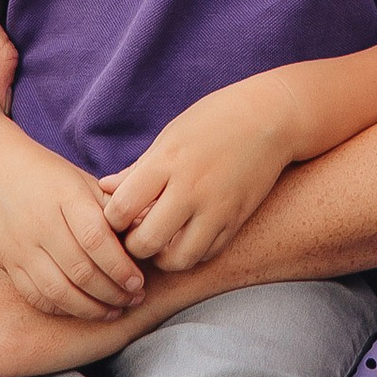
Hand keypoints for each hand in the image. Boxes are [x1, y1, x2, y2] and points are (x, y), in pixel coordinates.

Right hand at [0, 117, 148, 318]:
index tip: (139, 282)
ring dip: (91, 308)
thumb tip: (147, 228)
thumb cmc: (48, 175)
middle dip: (113, 292)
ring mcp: (22, 246)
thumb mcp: (83, 180)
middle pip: (81, 270)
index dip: (121, 267)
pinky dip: (62, 308)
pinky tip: (82, 309)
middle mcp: (42, 224)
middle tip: (134, 299)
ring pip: (59, 290)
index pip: (97, 240)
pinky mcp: (9, 262)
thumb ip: (112, 207)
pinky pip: (36, 295)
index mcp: (66, 197)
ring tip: (114, 310)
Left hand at [101, 77, 299, 271]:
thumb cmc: (215, 119)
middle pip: (145, 242)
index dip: (111, 219)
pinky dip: (191, 253)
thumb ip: (138, 168)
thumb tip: (105, 189)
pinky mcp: (236, 220)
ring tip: (162, 240)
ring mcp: (216, 208)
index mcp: (167, 161)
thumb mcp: (171, 135)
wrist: (271, 118)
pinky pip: (206, 254)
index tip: (117, 214)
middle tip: (135, 233)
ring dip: (162, 256)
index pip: (122, 208)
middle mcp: (191, 188)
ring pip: (177, 259)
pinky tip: (187, 236)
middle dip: (133, 244)